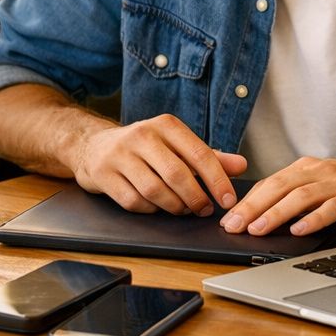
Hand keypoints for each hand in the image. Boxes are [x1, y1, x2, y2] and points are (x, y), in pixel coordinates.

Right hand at [69, 113, 247, 215]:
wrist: (94, 146)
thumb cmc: (145, 148)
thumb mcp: (176, 145)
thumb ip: (209, 156)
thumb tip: (241, 165)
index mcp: (166, 125)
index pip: (199, 153)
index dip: (217, 179)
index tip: (228, 199)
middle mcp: (142, 136)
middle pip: (177, 174)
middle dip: (196, 197)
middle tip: (205, 210)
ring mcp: (120, 155)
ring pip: (155, 190)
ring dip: (174, 206)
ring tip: (183, 210)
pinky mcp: (104, 175)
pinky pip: (134, 201)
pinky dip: (150, 210)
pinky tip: (158, 207)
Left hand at [220, 158, 335, 235]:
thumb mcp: (319, 186)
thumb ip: (294, 196)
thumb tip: (259, 218)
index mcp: (306, 167)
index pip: (270, 182)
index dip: (247, 200)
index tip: (228, 218)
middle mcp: (320, 171)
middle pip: (280, 186)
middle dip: (253, 207)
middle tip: (234, 226)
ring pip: (301, 196)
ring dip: (277, 214)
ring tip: (258, 230)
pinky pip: (331, 208)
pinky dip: (314, 219)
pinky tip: (299, 231)